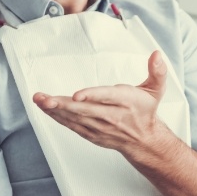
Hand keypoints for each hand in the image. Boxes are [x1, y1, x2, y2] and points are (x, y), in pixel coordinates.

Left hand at [32, 50, 168, 155]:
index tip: (76, 95)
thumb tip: (156, 54)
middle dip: (62, 104)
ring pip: (74, 118)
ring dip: (54, 109)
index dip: (91, 96)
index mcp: (126, 102)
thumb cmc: (144, 111)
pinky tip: (45, 108)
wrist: (143, 140)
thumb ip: (157, 72)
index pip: (107, 97)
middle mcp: (111, 116)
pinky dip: (57, 117)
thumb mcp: (156, 90)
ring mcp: (99, 127)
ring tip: (39, 100)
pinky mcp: (90, 133)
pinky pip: (71, 125)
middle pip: (84, 110)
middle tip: (44, 98)